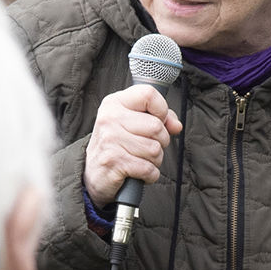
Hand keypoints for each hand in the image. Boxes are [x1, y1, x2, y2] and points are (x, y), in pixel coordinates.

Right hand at [85, 84, 180, 208]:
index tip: (158, 121)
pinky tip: (138, 172)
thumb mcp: (133, 123)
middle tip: (148, 146)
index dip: (162, 110)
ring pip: (155, 149)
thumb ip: (158, 118)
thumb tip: (176, 125)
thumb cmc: (117, 145)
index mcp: (115, 103)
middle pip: (157, 126)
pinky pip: (148, 168)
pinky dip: (150, 175)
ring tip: (141, 159)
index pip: (149, 94)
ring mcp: (111, 140)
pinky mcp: (114, 162)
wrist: (93, 174)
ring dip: (155, 160)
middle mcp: (110, 118)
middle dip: (161, 141)